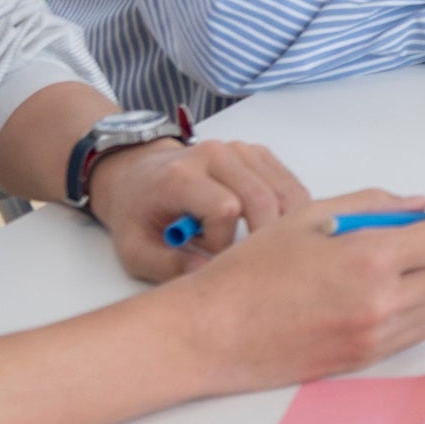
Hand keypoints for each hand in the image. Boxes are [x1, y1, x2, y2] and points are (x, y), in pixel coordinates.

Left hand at [85, 135, 311, 276]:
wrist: (140, 176)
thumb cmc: (139, 214)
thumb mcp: (134, 250)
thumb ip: (167, 265)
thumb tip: (208, 273)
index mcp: (180, 175)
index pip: (225, 208)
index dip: (222, 242)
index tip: (206, 254)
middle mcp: (215, 154)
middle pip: (263, 199)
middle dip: (259, 237)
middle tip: (242, 260)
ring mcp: (240, 150)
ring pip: (284, 193)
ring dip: (279, 225)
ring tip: (256, 246)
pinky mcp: (257, 153)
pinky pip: (290, 186)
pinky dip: (288, 212)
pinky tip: (269, 228)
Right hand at [164, 190, 424, 392]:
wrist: (213, 332)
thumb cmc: (251, 271)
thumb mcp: (308, 217)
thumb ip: (372, 205)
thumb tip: (419, 204)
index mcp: (370, 258)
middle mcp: (382, 302)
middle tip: (420, 234)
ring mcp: (375, 336)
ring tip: (395, 263)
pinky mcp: (364, 359)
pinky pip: (414, 331)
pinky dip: (412, 308)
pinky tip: (380, 292)